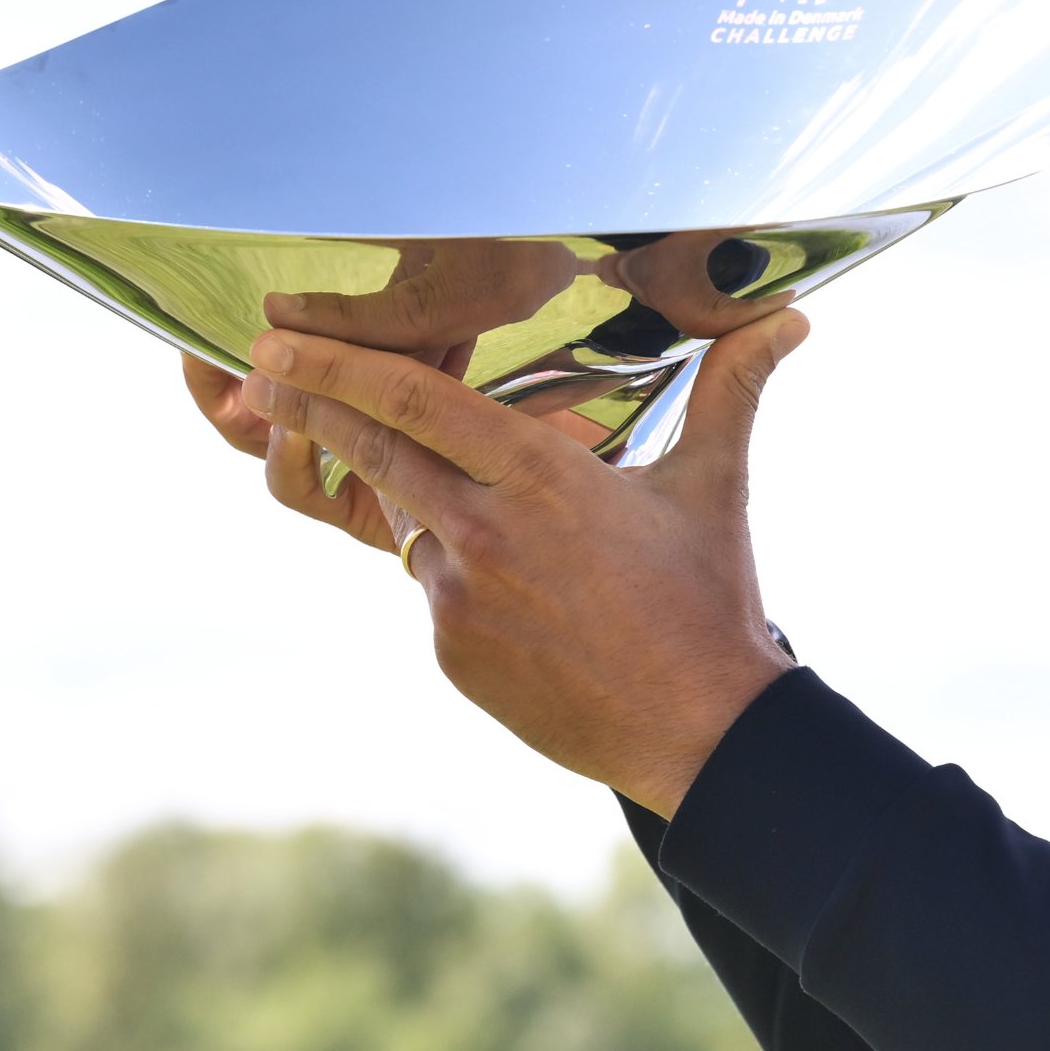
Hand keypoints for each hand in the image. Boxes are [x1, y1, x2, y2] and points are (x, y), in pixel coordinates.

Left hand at [224, 310, 807, 813]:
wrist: (702, 732)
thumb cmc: (710, 604)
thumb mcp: (714, 486)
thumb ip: (732, 390)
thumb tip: (790, 318)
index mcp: (540, 477)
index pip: (412, 400)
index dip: (334, 366)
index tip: (277, 343)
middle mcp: (483, 531)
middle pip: (371, 449)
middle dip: (307, 407)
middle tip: (259, 377)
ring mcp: (458, 598)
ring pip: (403, 521)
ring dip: (400, 493)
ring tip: (415, 479)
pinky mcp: (452, 652)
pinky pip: (433, 591)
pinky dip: (453, 572)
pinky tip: (510, 589)